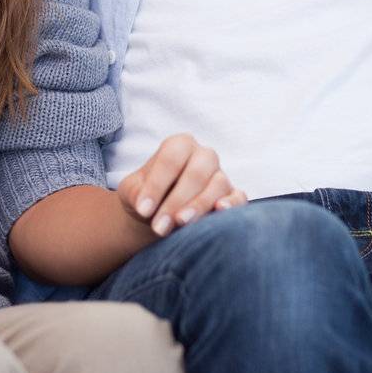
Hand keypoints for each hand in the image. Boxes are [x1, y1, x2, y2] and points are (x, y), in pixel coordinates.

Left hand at [117, 133, 247, 238]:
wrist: (157, 218)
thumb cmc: (145, 199)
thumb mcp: (132, 193)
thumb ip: (136, 194)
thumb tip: (146, 206)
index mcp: (179, 145)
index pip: (171, 158)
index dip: (157, 184)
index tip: (143, 209)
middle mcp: (204, 156)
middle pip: (196, 172)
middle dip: (177, 201)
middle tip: (159, 226)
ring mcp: (221, 175)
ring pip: (218, 184)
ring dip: (199, 206)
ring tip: (180, 224)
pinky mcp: (233, 196)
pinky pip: (239, 197)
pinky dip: (232, 204)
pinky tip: (219, 212)